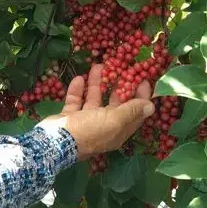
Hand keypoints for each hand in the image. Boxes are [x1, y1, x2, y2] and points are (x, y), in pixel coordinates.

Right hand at [40, 65, 154, 159]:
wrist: (55, 142)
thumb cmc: (89, 131)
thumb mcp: (114, 120)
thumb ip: (131, 111)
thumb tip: (151, 106)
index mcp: (117, 130)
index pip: (134, 113)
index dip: (140, 97)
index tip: (144, 79)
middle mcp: (103, 127)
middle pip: (114, 104)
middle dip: (118, 86)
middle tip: (122, 68)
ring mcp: (85, 122)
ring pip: (94, 100)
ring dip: (97, 83)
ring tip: (99, 65)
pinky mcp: (69, 117)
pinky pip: (76, 101)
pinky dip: (78, 90)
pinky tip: (80, 78)